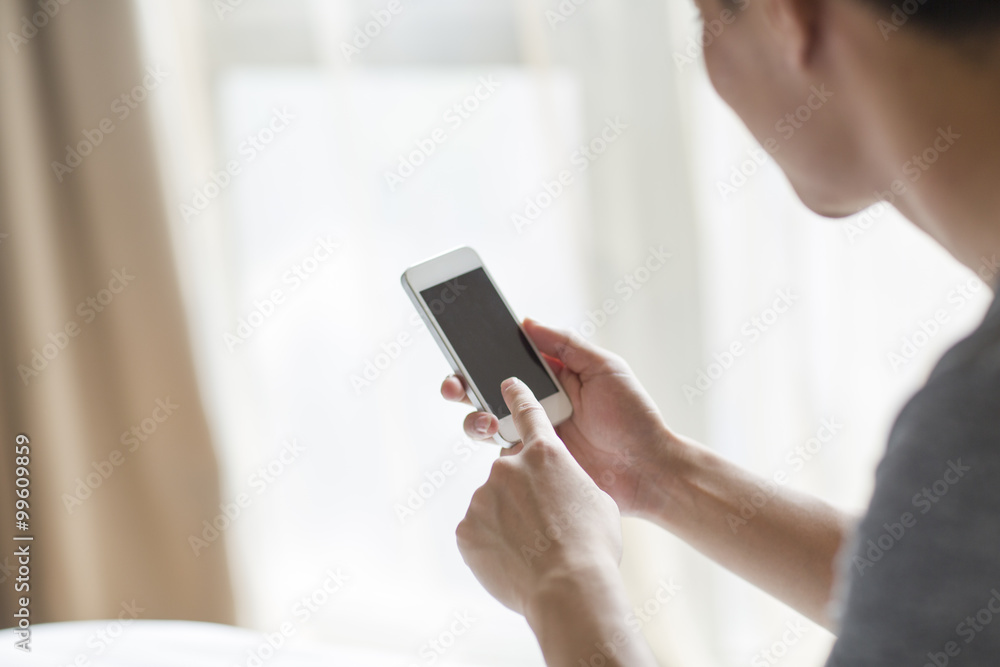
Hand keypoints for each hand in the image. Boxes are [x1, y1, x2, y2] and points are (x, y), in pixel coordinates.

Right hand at [441, 319, 672, 516]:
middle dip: (461, 385)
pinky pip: (501, 456)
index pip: (507, 360)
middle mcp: (535, 405)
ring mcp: (531, 436)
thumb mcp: (604, 368)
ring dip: (474, 418)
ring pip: (485, 423)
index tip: (461, 345)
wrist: (649, 471)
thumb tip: (526, 322)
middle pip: (485, 391)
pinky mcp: (532, 465)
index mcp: (550, 377)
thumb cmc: (633, 417)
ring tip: (486, 421)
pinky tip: (504, 442)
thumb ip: (566, 344)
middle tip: (454, 386)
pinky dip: (494, 447)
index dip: (480, 353)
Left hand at [455, 378, 622, 615]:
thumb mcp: (596, 501)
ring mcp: (483, 496)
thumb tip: (556, 487)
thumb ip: (568, 481)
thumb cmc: (593, 545)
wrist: (569, 587)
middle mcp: (508, 467)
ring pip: (494, 503)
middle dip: (522, 490)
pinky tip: (515, 561)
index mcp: (546, 453)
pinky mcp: (467, 527)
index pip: (527, 412)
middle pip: (510, 470)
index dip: (517, 396)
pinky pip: (479, 531)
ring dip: (509, 520)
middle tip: (542, 521)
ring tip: (533, 550)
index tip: (506, 384)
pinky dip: (493, 544)